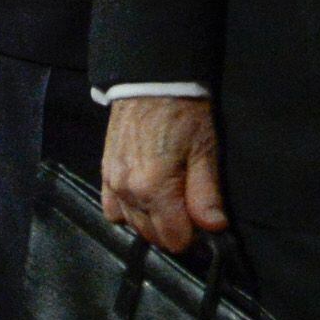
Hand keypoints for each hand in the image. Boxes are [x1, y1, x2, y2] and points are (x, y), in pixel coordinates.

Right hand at [102, 95, 226, 254]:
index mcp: (154, 188)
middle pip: (154, 237)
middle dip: (175, 229)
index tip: (204, 219)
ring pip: (134, 226)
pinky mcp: (104, 172)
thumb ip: (206, 193)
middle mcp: (128, 191)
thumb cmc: (183, 111)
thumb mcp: (204, 149)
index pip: (176, 239)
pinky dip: (129, 211)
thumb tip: (214, 227)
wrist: (150, 79)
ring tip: (170, 199)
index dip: (195, 235)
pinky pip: (113, 210)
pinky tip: (144, 197)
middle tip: (190, 206)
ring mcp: (112, 183)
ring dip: (153, 221)